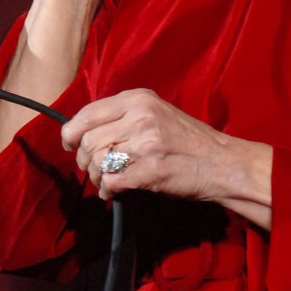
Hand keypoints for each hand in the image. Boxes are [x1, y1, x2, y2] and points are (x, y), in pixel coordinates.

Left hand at [61, 90, 272, 227]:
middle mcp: (141, 116)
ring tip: (107, 180)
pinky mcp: (150, 170)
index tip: (70, 145)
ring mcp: (146, 143)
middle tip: (93, 168)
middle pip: (88, 139)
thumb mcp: (157, 113)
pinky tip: (115, 191)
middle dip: (84, 159)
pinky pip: (111, 182)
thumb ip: (124, 116)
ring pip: (97, 161)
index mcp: (140, 99)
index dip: (71, 132)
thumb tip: (83, 132)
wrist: (221, 163)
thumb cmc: (188, 140)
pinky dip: (107, 191)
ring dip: (97, 177)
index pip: (88, 113)